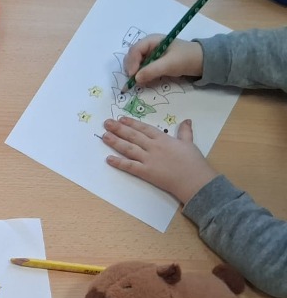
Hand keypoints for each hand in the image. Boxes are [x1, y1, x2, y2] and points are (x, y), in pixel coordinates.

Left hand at [102, 116, 216, 203]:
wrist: (194, 180)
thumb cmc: (193, 162)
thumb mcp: (189, 143)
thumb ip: (185, 131)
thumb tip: (186, 120)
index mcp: (163, 139)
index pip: (144, 129)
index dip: (132, 123)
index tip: (121, 118)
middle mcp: (154, 147)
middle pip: (133, 136)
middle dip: (119, 129)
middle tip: (106, 123)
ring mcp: (149, 159)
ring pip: (129, 148)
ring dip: (115, 142)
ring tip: (104, 136)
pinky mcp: (146, 172)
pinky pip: (130, 166)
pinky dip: (118, 163)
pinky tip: (108, 159)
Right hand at [124, 35, 203, 87]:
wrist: (201, 61)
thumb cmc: (186, 58)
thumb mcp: (170, 64)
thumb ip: (152, 70)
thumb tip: (135, 79)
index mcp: (152, 40)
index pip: (135, 50)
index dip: (132, 62)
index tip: (133, 76)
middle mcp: (149, 46)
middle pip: (132, 56)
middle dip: (131, 68)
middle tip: (133, 81)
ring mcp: (150, 54)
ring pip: (135, 63)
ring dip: (134, 73)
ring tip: (139, 82)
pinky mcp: (152, 62)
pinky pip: (141, 68)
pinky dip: (140, 75)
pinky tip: (143, 81)